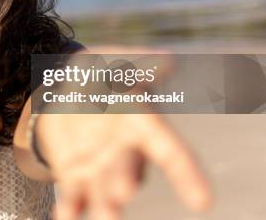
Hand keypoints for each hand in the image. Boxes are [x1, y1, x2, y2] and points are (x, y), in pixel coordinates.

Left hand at [37, 45, 211, 218]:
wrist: (62, 91)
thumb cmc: (97, 74)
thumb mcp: (111, 61)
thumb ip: (135, 64)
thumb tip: (166, 60)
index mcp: (142, 124)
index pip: (172, 151)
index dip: (188, 175)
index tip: (203, 202)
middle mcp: (126, 152)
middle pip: (131, 170)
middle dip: (127, 180)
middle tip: (122, 192)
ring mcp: (100, 168)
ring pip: (105, 190)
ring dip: (104, 205)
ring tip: (105, 216)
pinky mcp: (73, 176)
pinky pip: (73, 196)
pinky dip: (69, 209)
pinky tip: (63, 217)